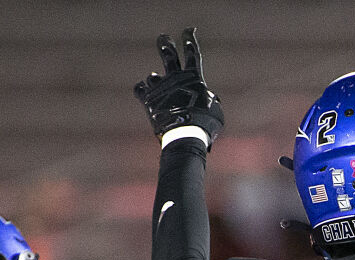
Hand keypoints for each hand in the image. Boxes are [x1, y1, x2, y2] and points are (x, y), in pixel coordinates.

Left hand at [134, 27, 224, 145]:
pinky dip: (142, 89)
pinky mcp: (147, 98)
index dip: (190, 40)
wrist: (184, 133)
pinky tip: (144, 92)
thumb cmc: (204, 125)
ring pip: (153, 76)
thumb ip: (210, 100)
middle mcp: (175, 78)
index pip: (192, 54)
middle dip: (165, 44)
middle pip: (169, 54)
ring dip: (154, 79)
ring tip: (156, 83)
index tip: (189, 31)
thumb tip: (208, 97)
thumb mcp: (215, 111)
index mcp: (193, 79)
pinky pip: (140, 88)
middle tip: (163, 38)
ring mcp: (160, 87)